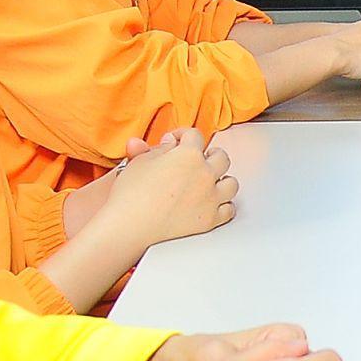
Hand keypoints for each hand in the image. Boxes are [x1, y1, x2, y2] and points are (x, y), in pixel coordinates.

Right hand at [95, 130, 236, 244]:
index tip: (176, 141)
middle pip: (221, 157)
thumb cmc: (131, 194)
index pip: (195, 135)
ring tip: (210, 181)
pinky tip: (213, 203)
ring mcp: (211, 198)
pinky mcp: (210, 219)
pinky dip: (223, 205)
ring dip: (222, 179)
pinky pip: (229, 209)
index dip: (183, 135)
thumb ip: (159, 148)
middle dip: (209, 155)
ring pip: (231, 183)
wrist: (129, 225)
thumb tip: (169, 143)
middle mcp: (205, 174)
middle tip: (200, 159)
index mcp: (189, 155)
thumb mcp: (141, 161)